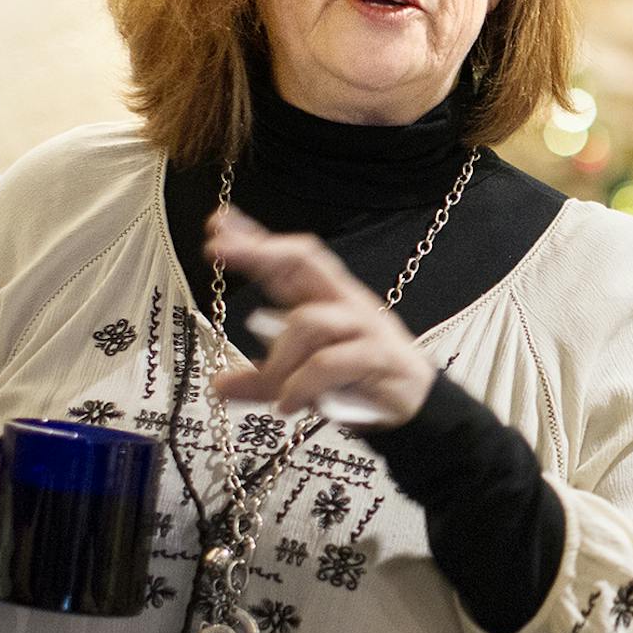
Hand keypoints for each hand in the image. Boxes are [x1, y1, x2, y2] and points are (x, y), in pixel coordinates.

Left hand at [204, 207, 435, 426]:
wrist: (415, 408)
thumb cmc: (360, 381)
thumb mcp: (301, 380)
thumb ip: (263, 378)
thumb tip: (219, 384)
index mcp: (325, 300)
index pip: (290, 258)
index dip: (255, 238)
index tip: (217, 224)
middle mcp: (344, 302)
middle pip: (305, 260)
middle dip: (259, 250)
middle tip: (218, 249)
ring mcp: (363, 325)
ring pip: (307, 323)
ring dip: (280, 362)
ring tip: (274, 394)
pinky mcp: (377, 354)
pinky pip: (328, 361)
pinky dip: (301, 384)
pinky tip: (288, 404)